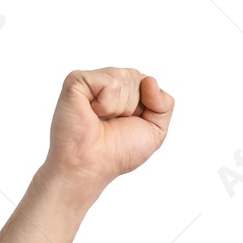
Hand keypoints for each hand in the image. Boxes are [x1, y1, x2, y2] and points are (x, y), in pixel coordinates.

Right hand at [44, 67, 172, 190]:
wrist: (93, 165)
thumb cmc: (118, 152)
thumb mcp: (155, 131)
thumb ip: (165, 104)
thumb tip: (150, 80)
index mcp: (124, 91)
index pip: (148, 82)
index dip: (146, 107)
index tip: (128, 124)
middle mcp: (107, 82)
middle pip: (138, 77)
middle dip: (133, 106)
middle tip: (113, 123)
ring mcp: (91, 80)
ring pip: (124, 77)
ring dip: (119, 107)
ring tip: (102, 120)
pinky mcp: (77, 80)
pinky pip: (110, 83)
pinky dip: (106, 105)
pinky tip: (92, 114)